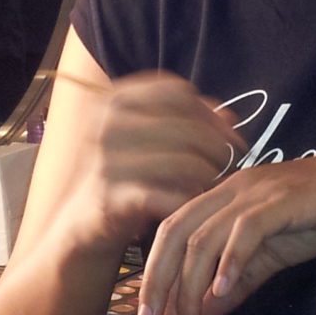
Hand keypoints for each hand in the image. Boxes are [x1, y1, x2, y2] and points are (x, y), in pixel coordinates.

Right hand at [66, 72, 244, 250]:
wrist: (84, 220)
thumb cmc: (127, 172)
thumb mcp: (151, 138)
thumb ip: (187, 120)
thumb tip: (231, 118)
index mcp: (113, 100)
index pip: (178, 93)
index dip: (210, 112)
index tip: (228, 132)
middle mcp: (106, 126)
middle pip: (188, 127)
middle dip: (218, 146)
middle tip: (230, 162)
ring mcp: (108, 163)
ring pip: (186, 161)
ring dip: (210, 174)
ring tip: (213, 182)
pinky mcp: (116, 200)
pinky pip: (174, 195)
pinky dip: (191, 198)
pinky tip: (193, 201)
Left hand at [138, 146, 315, 314]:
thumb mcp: (272, 253)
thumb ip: (239, 280)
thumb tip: (205, 312)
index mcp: (223, 197)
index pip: (172, 233)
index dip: (155, 275)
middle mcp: (231, 189)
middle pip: (175, 232)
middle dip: (158, 282)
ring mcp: (256, 192)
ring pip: (204, 237)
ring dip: (189, 285)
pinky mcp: (283, 200)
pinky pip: (246, 230)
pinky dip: (230, 262)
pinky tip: (223, 292)